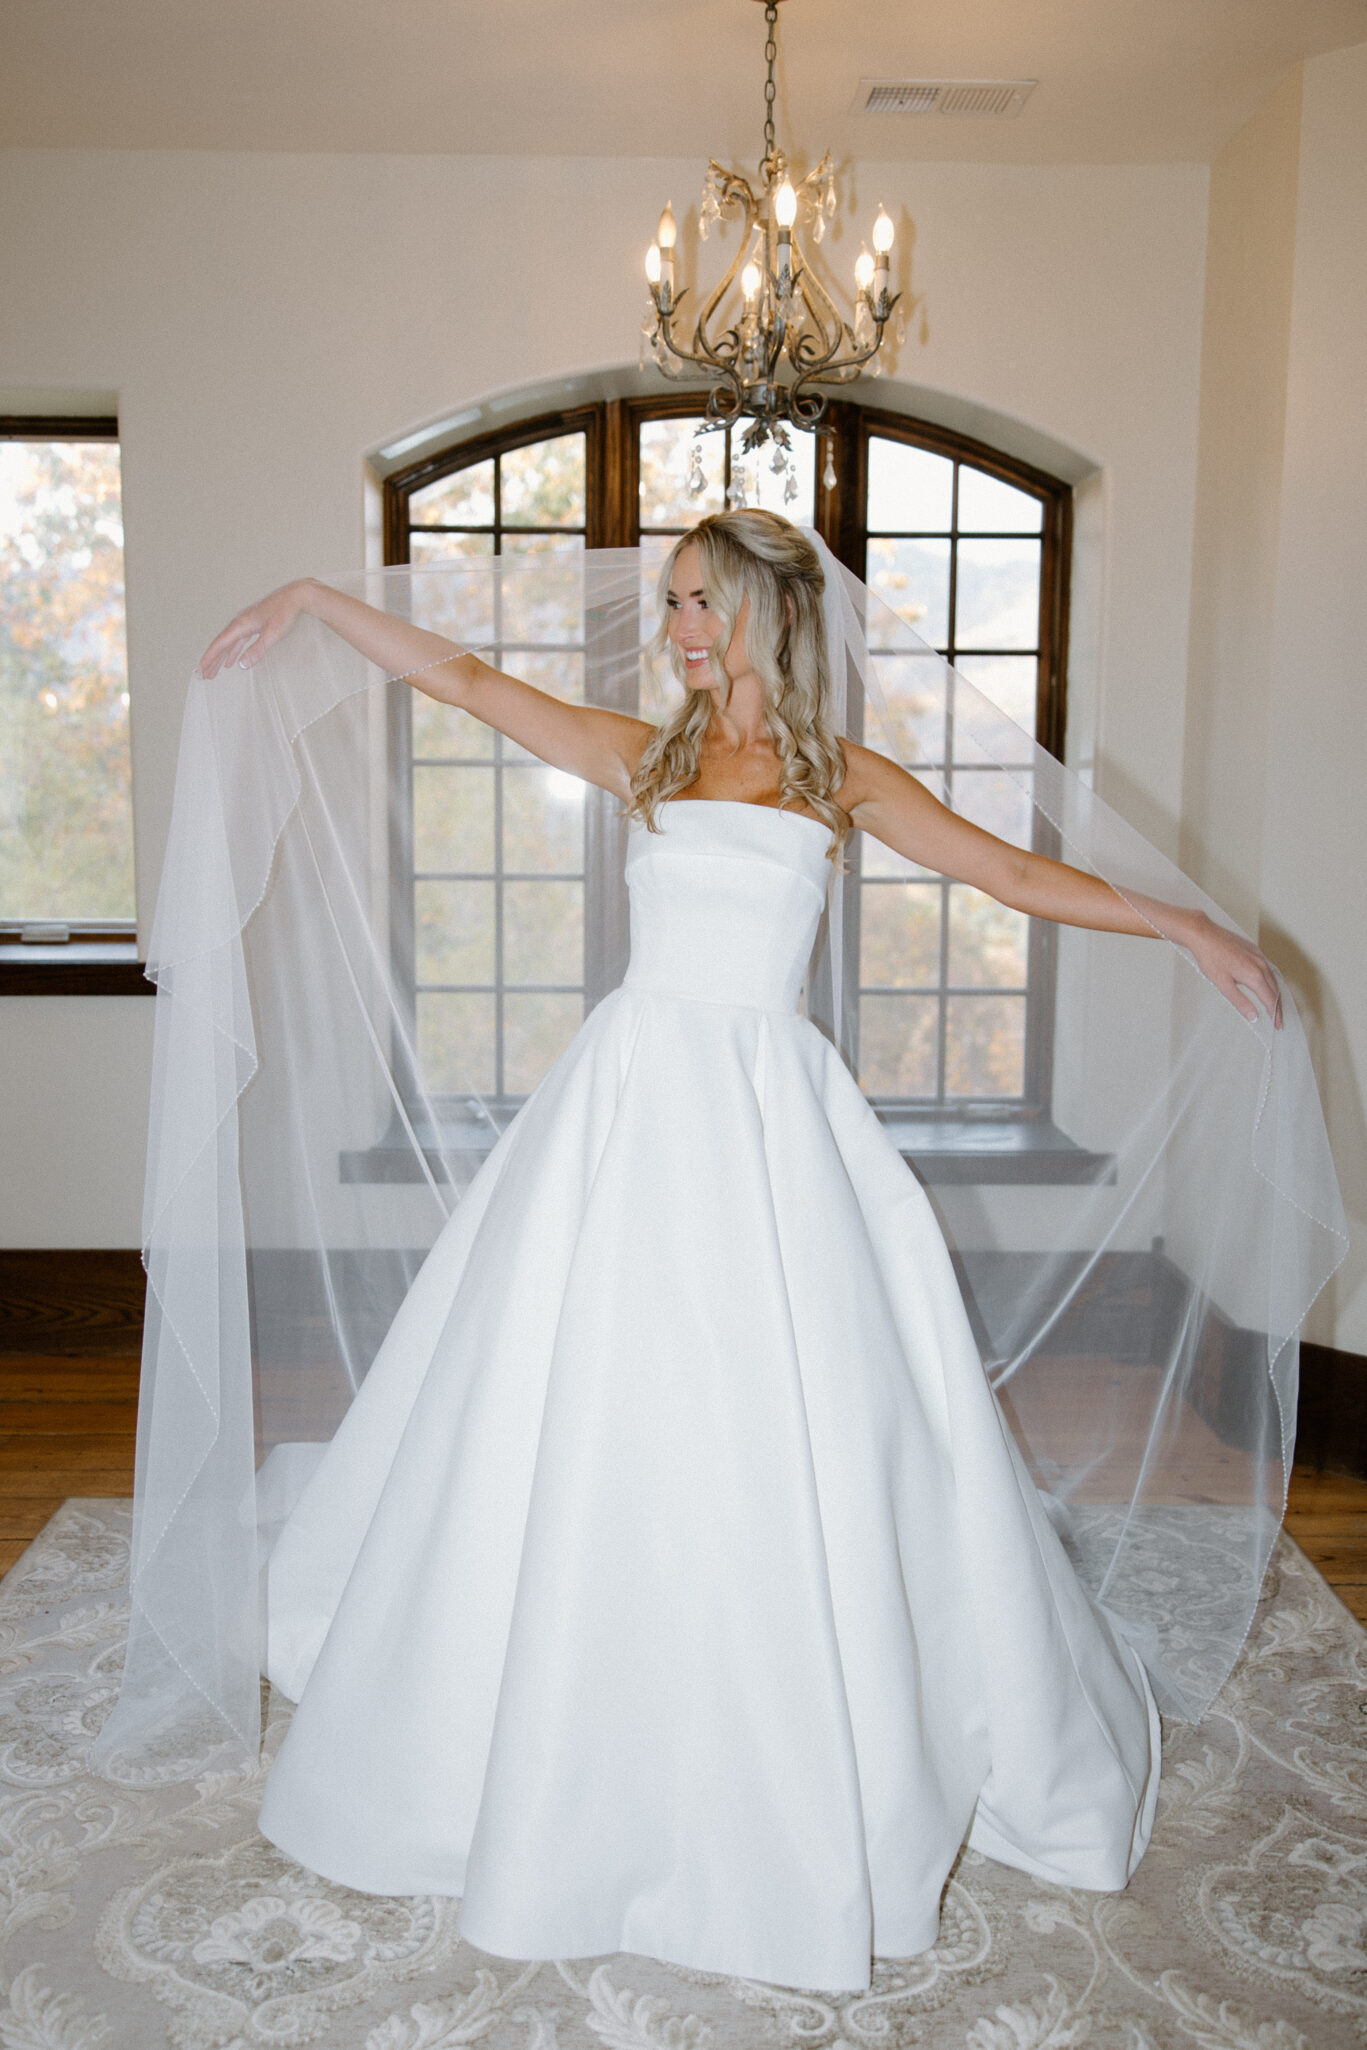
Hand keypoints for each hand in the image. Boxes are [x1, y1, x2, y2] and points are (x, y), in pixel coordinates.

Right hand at [195, 580, 316, 679]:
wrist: (296, 596)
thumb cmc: (286, 613)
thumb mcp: (272, 635)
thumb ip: (257, 650)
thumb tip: (242, 665)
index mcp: (241, 624)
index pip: (220, 644)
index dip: (209, 658)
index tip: (200, 670)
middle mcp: (240, 622)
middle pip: (221, 645)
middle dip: (211, 661)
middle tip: (203, 675)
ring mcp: (246, 622)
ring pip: (229, 643)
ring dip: (221, 658)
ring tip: (213, 671)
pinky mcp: (253, 624)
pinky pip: (238, 641)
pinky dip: (232, 651)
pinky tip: (231, 660)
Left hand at [1185, 911, 1282, 1028]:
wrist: (1204, 935)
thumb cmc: (1210, 958)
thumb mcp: (1223, 985)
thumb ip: (1240, 1001)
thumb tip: (1254, 1017)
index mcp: (1254, 975)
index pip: (1270, 999)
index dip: (1275, 1014)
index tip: (1277, 1025)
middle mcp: (1261, 965)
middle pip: (1275, 990)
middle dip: (1278, 1007)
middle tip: (1278, 1021)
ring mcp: (1259, 956)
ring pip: (1273, 978)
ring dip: (1275, 994)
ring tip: (1275, 1006)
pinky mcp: (1254, 950)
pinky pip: (1267, 968)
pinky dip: (1270, 980)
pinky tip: (1266, 984)